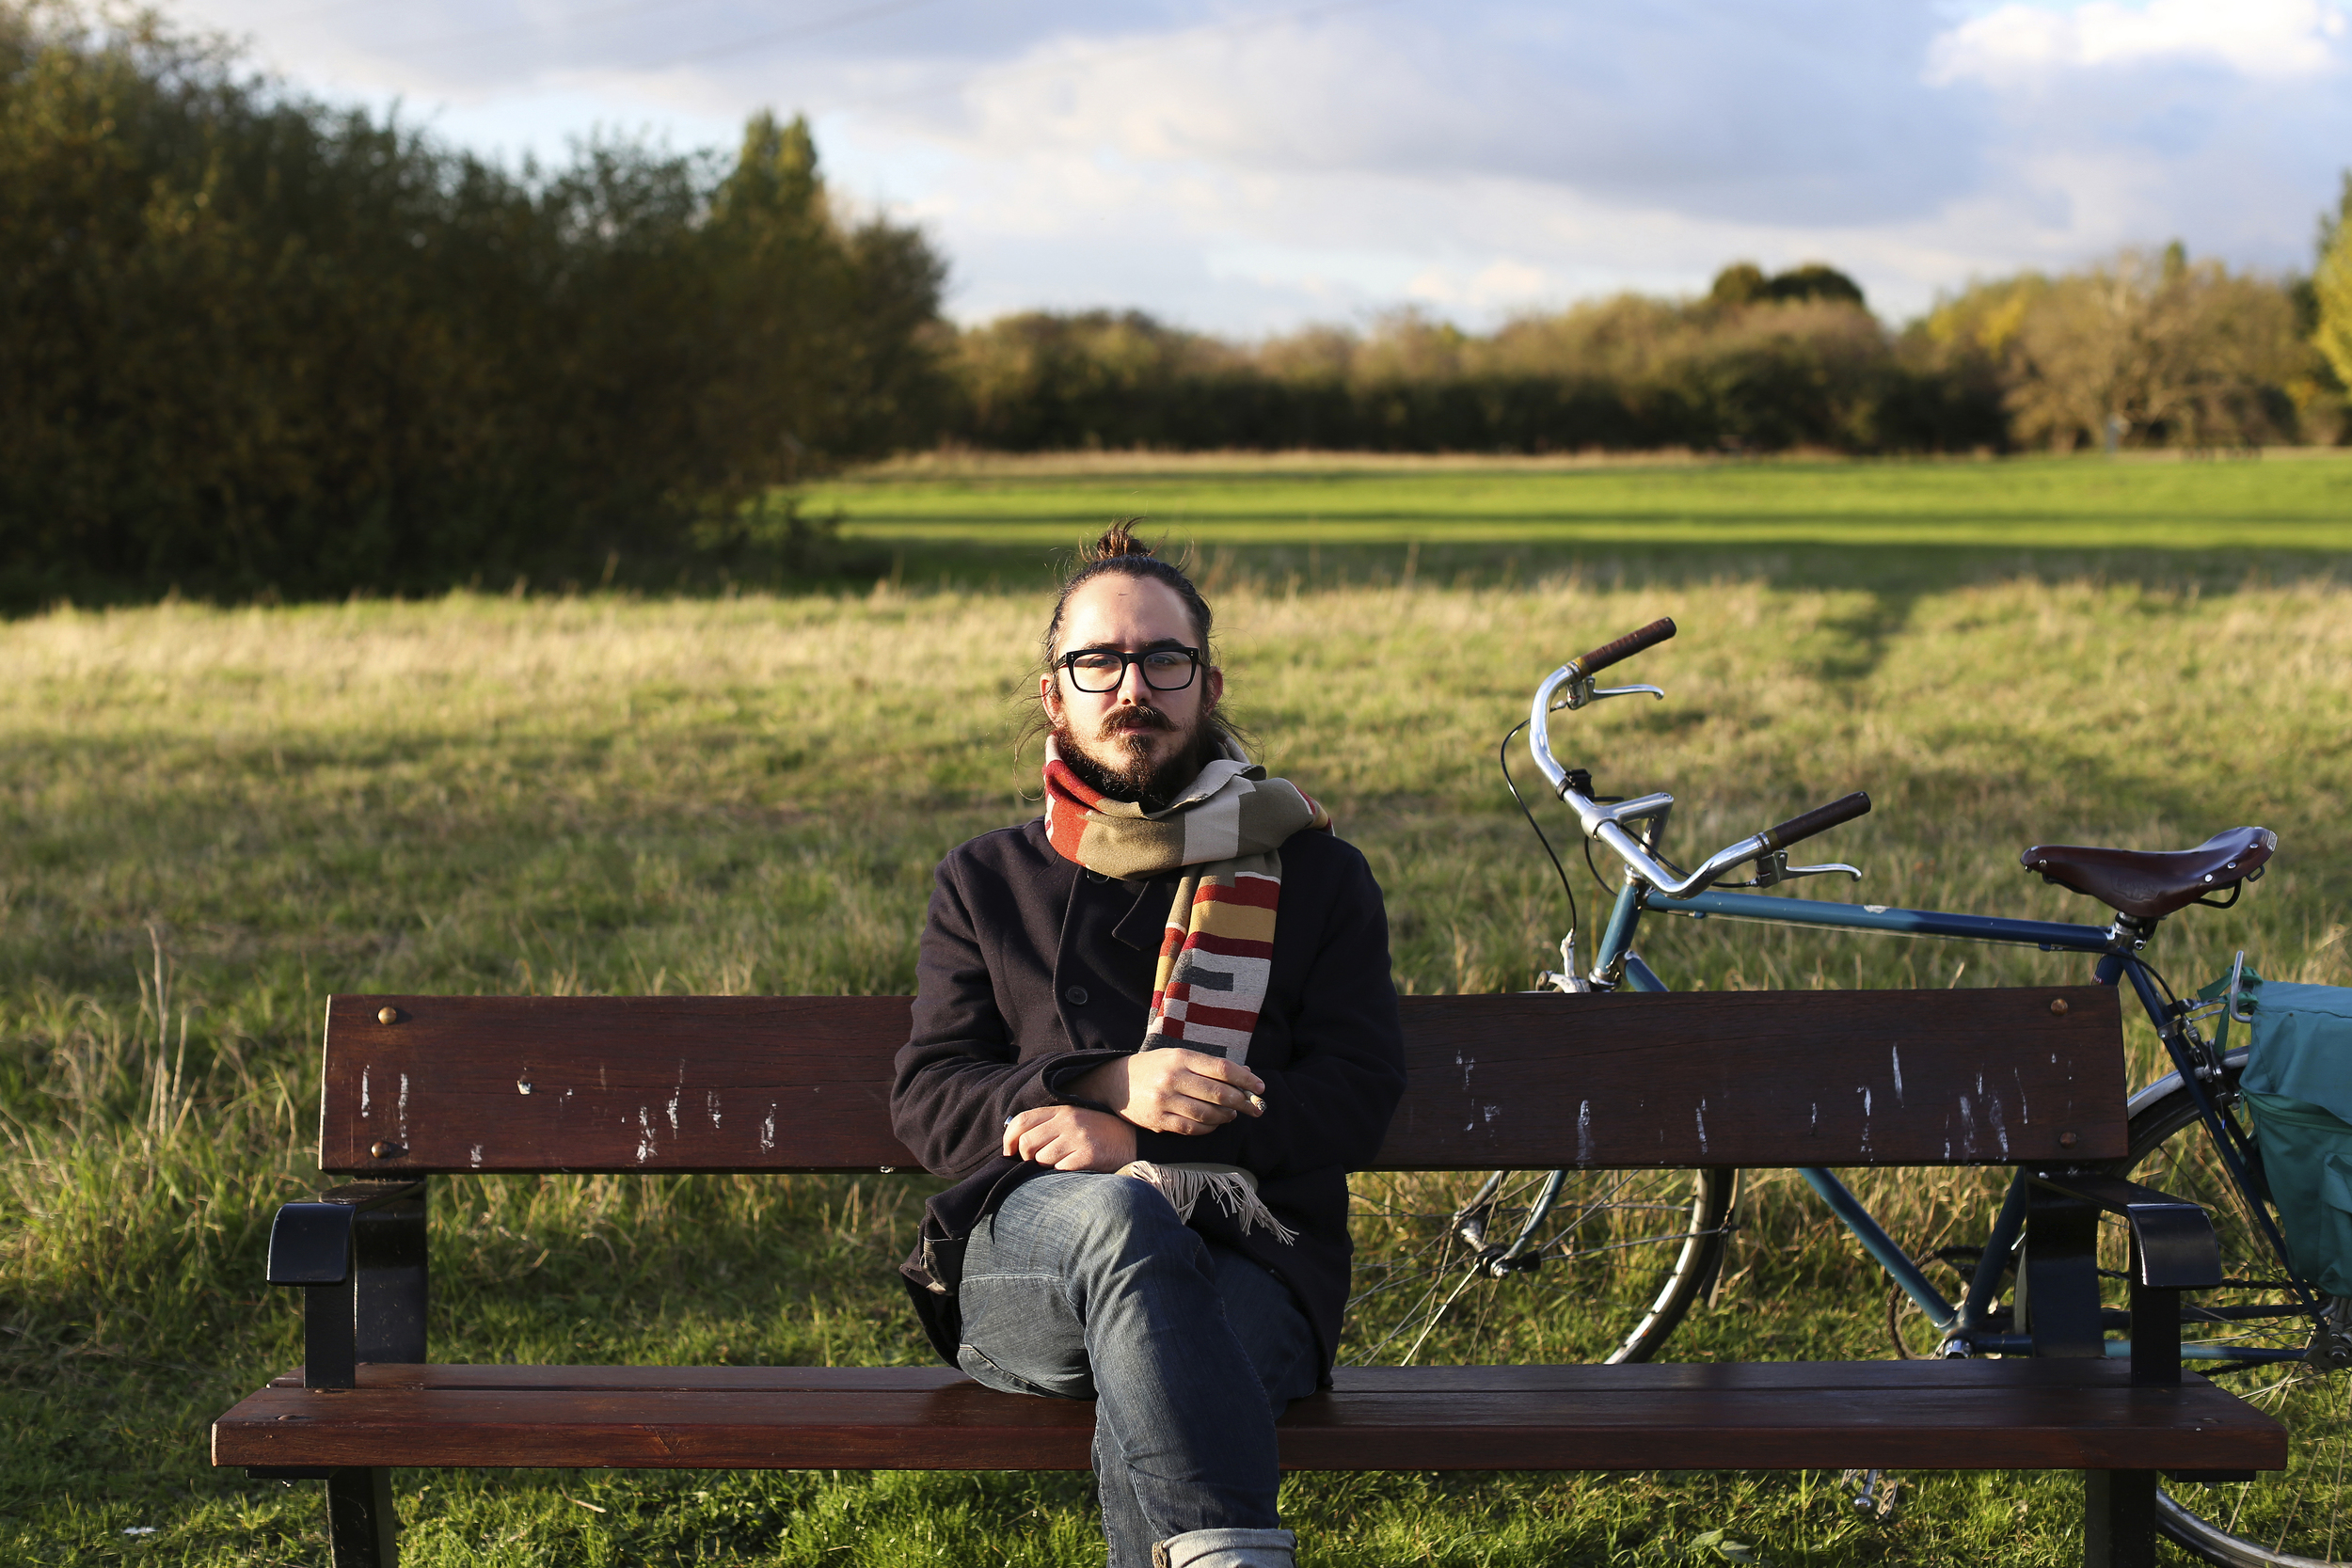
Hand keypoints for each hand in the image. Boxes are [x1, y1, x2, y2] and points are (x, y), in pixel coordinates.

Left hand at [1002, 1106, 1136, 1170]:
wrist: (1135, 1141)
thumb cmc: (1098, 1134)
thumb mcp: (1073, 1121)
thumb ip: (1048, 1125)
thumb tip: (1014, 1142)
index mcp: (1061, 1111)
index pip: (1021, 1120)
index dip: (1009, 1139)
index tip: (1010, 1153)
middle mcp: (1069, 1121)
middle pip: (1027, 1143)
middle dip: (1025, 1158)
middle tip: (1035, 1164)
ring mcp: (1079, 1138)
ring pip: (1041, 1159)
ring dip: (1045, 1168)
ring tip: (1059, 1166)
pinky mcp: (1089, 1155)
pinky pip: (1060, 1170)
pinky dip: (1061, 1175)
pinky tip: (1072, 1172)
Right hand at [1068, 1049, 1266, 1135]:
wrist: (1115, 1082)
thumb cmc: (1154, 1067)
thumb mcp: (1179, 1056)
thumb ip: (1209, 1065)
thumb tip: (1245, 1073)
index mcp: (1181, 1057)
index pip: (1222, 1068)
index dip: (1245, 1079)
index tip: (1260, 1086)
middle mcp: (1173, 1078)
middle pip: (1218, 1093)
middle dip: (1242, 1101)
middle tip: (1254, 1106)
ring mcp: (1164, 1101)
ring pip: (1207, 1114)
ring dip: (1226, 1117)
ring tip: (1232, 1114)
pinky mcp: (1158, 1121)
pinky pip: (1191, 1128)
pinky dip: (1208, 1128)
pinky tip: (1214, 1123)